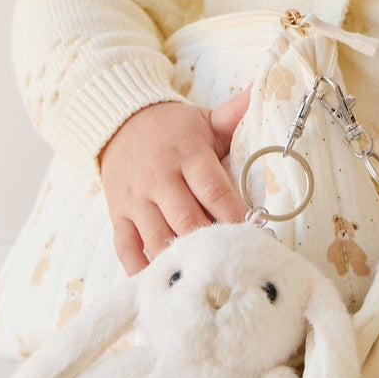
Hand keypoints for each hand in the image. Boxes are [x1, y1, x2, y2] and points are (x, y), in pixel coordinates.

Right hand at [99, 88, 250, 274]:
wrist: (117, 122)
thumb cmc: (173, 129)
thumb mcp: (204, 119)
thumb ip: (234, 114)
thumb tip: (261, 90)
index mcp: (187, 156)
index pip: (214, 190)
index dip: (234, 216)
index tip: (255, 235)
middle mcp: (159, 179)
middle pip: (187, 220)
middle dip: (211, 244)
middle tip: (235, 266)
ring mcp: (136, 200)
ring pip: (157, 238)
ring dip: (180, 261)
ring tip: (204, 283)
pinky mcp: (118, 215)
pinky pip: (125, 248)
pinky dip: (140, 269)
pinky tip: (160, 288)